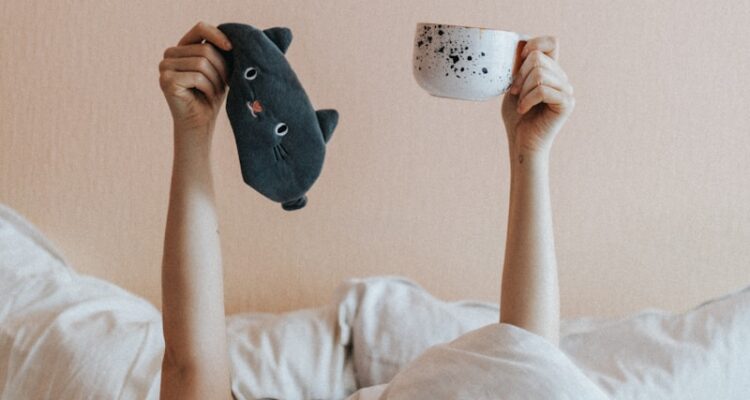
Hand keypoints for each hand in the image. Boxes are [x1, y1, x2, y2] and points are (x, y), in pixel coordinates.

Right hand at [159, 21, 232, 137]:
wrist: (200, 123)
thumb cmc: (210, 96)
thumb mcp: (218, 70)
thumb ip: (219, 52)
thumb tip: (231, 40)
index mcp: (182, 47)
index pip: (200, 28)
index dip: (218, 35)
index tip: (231, 47)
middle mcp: (169, 54)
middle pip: (205, 49)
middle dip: (221, 69)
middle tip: (223, 85)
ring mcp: (165, 66)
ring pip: (202, 63)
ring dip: (215, 81)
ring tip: (214, 93)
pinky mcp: (166, 80)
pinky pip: (197, 77)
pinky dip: (208, 88)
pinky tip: (206, 97)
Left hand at [501, 36, 574, 158]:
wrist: (522, 143)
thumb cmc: (517, 117)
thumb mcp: (514, 87)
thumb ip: (519, 68)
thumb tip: (520, 48)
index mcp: (552, 71)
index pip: (551, 42)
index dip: (533, 44)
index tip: (518, 60)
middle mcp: (562, 79)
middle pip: (538, 58)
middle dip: (519, 75)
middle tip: (514, 93)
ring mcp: (567, 91)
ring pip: (540, 74)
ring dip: (523, 90)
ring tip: (521, 104)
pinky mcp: (566, 104)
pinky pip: (543, 90)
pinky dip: (527, 100)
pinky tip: (524, 110)